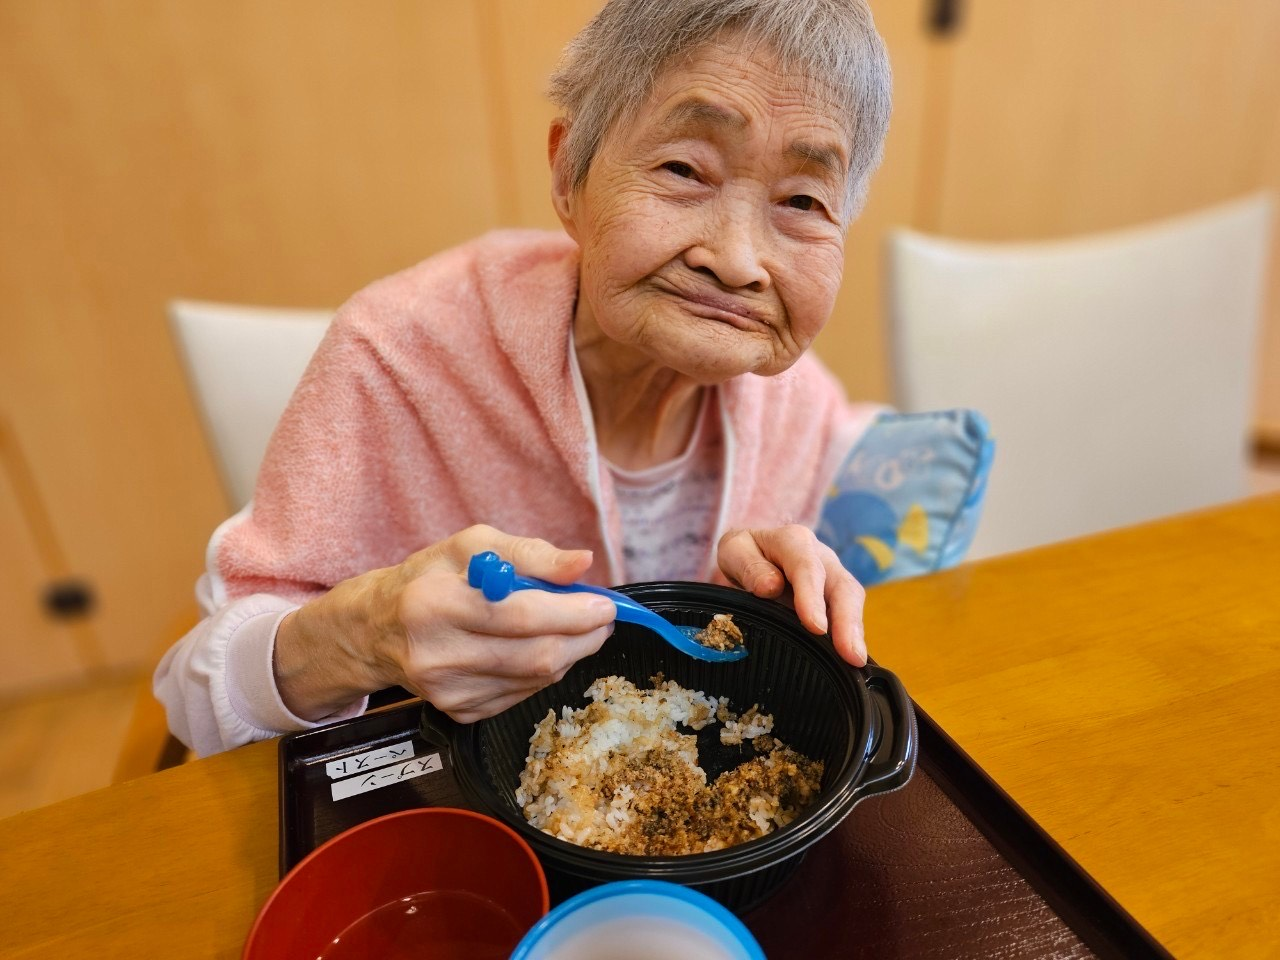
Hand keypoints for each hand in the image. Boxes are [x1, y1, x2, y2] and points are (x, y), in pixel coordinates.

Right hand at [275, 525, 615, 721]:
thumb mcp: (473, 545)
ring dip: (569, 653)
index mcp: (434, 605)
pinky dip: (544, 671)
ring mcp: (448, 692)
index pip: (520, 616)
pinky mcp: (459, 713)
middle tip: (603, 618)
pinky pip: (523, 694)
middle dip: (583, 636)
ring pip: (536, 678)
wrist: (379, 629)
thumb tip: (582, 563)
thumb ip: (531, 553)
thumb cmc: (431, 577)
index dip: (572, 612)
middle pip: (535, 655)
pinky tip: (539, 648)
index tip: (606, 604)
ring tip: (574, 628)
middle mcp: (437, 656)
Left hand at [717, 525, 866, 666]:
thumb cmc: (745, 552)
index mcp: (793, 541)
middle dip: (847, 621)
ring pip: (851, 600)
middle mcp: (821, 556)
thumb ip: (749, 566)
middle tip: (849, 653)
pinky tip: (848, 659)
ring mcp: (833, 575)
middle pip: (841, 586)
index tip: (816, 627)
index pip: (807, 568)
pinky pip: (849, 614)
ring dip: (855, 632)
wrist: (755, 549)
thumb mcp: (735, 550)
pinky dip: (851, 636)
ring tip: (855, 660)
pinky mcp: (837, 595)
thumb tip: (770, 587)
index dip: (813, 597)